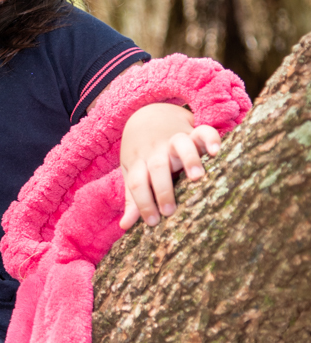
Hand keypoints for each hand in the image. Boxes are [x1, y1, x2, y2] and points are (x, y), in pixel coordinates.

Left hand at [119, 103, 220, 229]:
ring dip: (188, 159)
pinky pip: (204, 131)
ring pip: (181, 145)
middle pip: (157, 167)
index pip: (137, 182)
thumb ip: (132, 198)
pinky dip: (211, 139)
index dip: (143, 202)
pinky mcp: (194, 133)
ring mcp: (175, 140)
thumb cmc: (141, 154)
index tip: (152, 222)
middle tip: (169, 211)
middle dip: (163, 189)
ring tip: (197, 177)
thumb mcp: (132, 172)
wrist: (148, 117)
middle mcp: (158, 151)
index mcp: (140, 162)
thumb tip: (125, 225)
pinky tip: (216, 152)